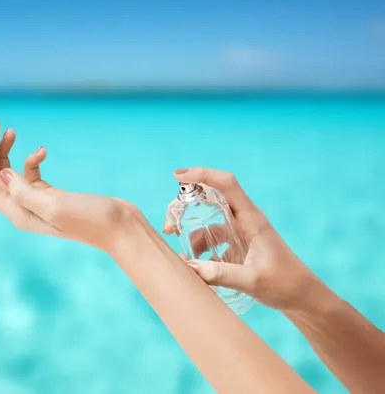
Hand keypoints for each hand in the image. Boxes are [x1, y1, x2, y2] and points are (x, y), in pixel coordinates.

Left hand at [0, 118, 145, 251]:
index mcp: (18, 212)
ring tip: (12, 129)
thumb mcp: (55, 205)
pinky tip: (44, 150)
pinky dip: (33, 158)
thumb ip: (25, 190)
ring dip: (7, 150)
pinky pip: (31, 172)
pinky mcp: (50, 194)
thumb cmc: (91, 220)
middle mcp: (22, 207)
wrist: (120, 228)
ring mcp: (36, 200)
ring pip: (9, 171)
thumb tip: (3, 172)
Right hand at [165, 167, 321, 309]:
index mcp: (252, 218)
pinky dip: (200, 248)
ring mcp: (241, 232)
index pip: (226, 184)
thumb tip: (188, 267)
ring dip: (191, 232)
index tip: (178, 176)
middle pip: (210, 198)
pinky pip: (212, 238)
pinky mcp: (238, 245)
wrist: (303, 298)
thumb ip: (221, 274)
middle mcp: (245, 219)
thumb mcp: (252, 280)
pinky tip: (196, 265)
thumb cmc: (285, 284)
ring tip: (180, 253)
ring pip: (208, 221)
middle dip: (185, 206)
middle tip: (169, 226)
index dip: (202, 175)